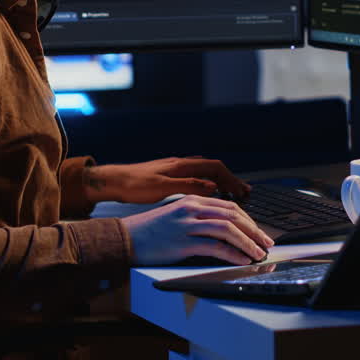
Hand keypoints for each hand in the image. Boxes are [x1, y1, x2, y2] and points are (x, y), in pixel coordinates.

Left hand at [84, 156, 251, 204]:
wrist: (114, 181)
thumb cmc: (135, 185)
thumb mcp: (162, 187)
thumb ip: (188, 186)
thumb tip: (214, 187)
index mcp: (182, 165)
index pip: (215, 168)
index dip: (231, 179)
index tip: (242, 192)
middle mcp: (182, 165)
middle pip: (214, 169)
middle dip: (231, 180)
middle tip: (245, 194)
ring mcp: (176, 170)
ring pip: (206, 173)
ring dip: (221, 182)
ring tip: (233, 195)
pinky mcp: (170, 177)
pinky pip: (197, 178)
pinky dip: (208, 185)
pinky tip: (209, 194)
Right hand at [121, 195, 274, 265]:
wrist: (125, 238)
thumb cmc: (151, 231)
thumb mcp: (176, 215)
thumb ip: (198, 217)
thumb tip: (224, 229)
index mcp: (192, 200)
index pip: (229, 206)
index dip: (248, 219)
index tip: (259, 232)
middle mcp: (192, 209)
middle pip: (233, 215)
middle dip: (254, 230)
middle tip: (267, 243)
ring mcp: (187, 225)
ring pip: (227, 229)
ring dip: (247, 243)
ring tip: (258, 254)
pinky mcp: (183, 243)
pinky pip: (215, 247)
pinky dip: (233, 254)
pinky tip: (242, 260)